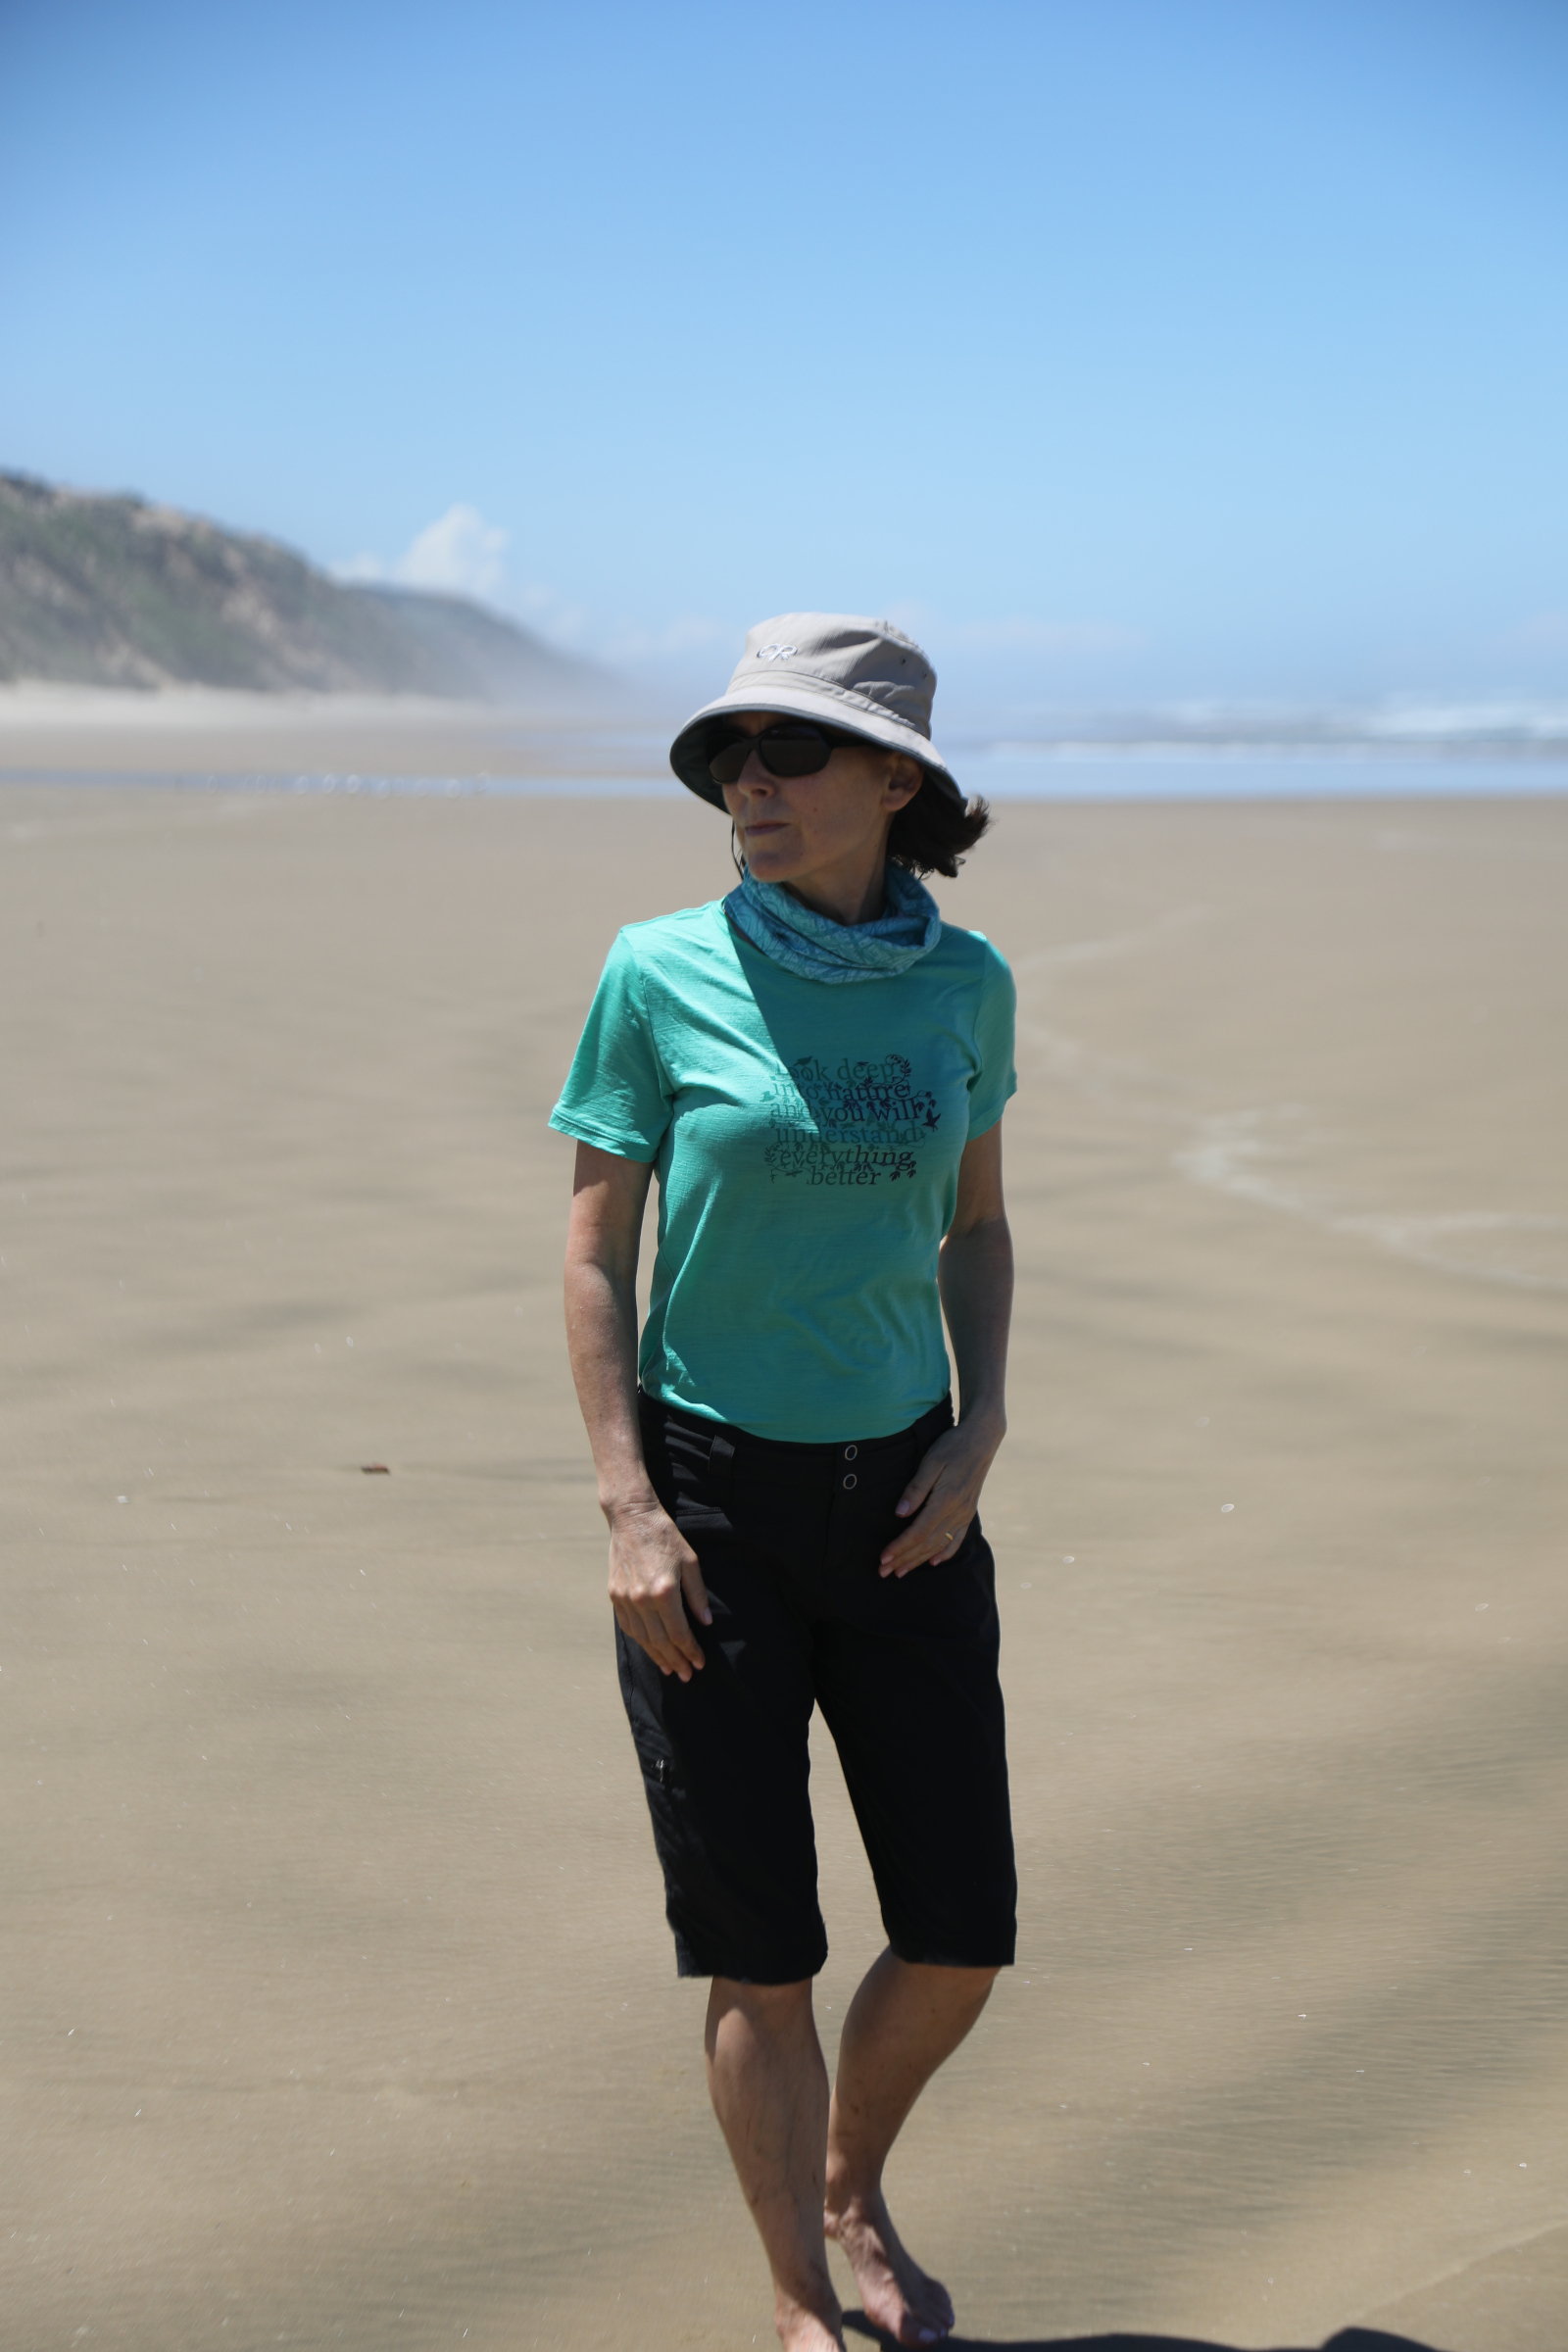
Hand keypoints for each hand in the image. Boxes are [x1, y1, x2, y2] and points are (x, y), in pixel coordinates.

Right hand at [607, 1498, 711, 1679]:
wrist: (632, 1518)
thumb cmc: (666, 1537)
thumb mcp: (690, 1562)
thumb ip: (697, 1595)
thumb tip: (705, 1623)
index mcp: (664, 1591)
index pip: (680, 1632)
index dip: (690, 1650)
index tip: (700, 1663)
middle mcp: (642, 1599)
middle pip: (661, 1641)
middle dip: (676, 1660)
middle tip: (687, 1675)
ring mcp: (625, 1599)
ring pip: (642, 1638)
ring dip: (657, 1656)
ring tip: (670, 1668)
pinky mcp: (615, 1595)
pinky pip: (628, 1627)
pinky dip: (640, 1641)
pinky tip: (650, 1649)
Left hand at [879, 1412, 1003, 1578]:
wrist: (982, 1439)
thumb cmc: (952, 1446)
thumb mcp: (931, 1462)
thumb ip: (916, 1489)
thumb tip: (900, 1513)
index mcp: (946, 1500)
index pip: (918, 1532)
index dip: (899, 1547)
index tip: (883, 1558)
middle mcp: (957, 1512)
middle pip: (927, 1543)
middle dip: (904, 1560)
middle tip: (883, 1572)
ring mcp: (965, 1514)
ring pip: (939, 1545)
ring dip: (918, 1560)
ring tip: (901, 1572)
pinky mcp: (968, 1511)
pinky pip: (957, 1539)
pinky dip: (944, 1553)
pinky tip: (934, 1562)